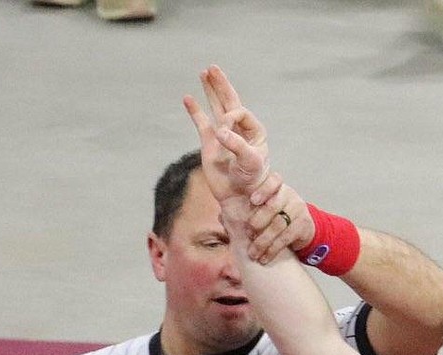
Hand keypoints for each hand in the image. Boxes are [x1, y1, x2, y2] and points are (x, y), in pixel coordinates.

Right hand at [183, 64, 269, 203]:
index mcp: (254, 132)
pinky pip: (201, 123)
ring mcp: (224, 136)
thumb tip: (220, 130)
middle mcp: (240, 130)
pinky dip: (195, 111)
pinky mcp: (210, 143)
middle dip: (221, 84)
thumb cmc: (251, 182)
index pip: (239, 112)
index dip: (230, 119)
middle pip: (230, 101)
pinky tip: (188, 98)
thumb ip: (237, 145)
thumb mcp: (250, 163)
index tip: (225, 134)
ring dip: (210, 90)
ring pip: (216, 107)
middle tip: (213, 67)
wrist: (239, 199)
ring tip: (204, 72)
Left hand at [244, 172, 312, 262]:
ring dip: (263, 241)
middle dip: (258, 221)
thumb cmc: (274, 215)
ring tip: (253, 252)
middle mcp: (288, 195)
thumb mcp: (261, 206)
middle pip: (273, 206)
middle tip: (247, 234)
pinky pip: (286, 238)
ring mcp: (298, 209)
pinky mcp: (304, 225)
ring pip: (278, 225)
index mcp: (276, 186)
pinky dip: (273, 249)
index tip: (252, 200)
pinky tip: (265, 257)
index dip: (263, 190)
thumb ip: (244, 207)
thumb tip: (223, 217)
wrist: (301, 228)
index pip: (273, 181)